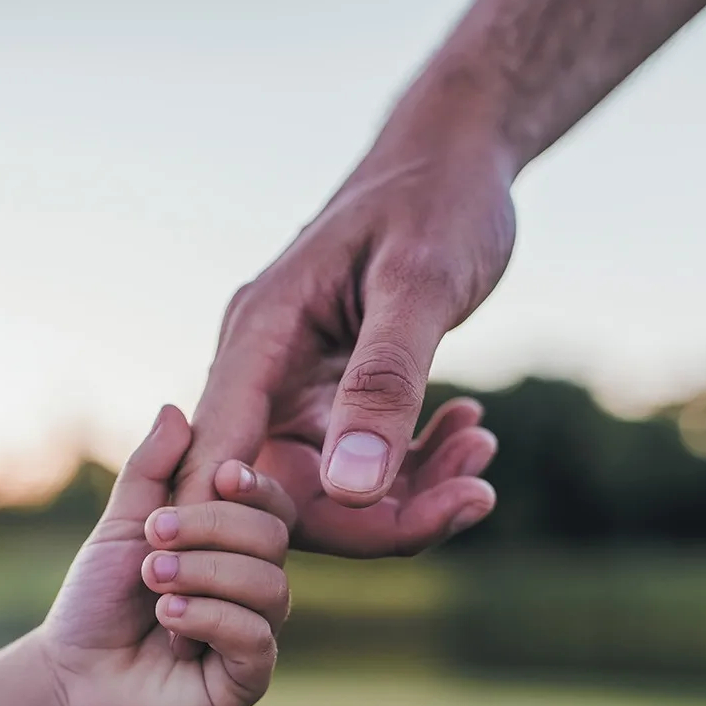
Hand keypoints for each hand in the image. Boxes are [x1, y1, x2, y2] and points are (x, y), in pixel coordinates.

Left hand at [38, 404, 295, 705]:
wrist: (71, 675)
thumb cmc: (98, 599)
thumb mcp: (121, 526)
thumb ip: (150, 471)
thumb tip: (174, 410)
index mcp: (233, 546)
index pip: (273, 505)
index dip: (255, 486)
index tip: (219, 476)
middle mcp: (254, 585)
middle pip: (273, 538)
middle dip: (211, 529)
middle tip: (153, 540)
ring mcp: (256, 632)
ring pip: (268, 585)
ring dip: (203, 574)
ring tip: (153, 582)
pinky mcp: (248, 679)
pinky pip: (255, 637)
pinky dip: (207, 618)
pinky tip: (167, 622)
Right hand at [176, 132, 509, 556]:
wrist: (457, 154)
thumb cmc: (437, 199)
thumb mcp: (421, 286)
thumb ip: (384, 383)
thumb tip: (352, 490)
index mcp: (257, 338)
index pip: (223, 462)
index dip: (253, 527)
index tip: (347, 551)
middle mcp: (262, 369)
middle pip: (282, 493)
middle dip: (376, 517)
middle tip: (475, 495)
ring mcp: (295, 385)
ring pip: (329, 487)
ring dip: (409, 494)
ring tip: (483, 452)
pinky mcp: (332, 393)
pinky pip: (359, 462)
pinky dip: (417, 465)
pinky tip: (472, 432)